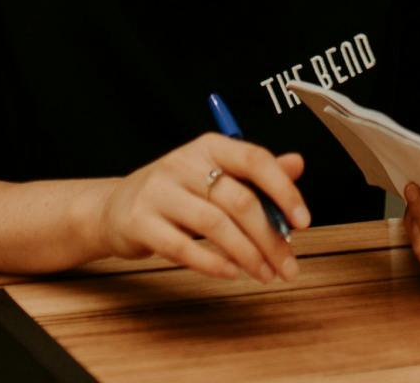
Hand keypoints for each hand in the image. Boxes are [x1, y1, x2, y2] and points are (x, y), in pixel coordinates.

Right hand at [93, 133, 310, 283]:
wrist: (116, 208)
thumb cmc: (178, 192)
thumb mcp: (216, 174)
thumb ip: (257, 172)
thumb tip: (298, 164)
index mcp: (209, 146)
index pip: (254, 160)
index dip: (283, 190)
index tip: (303, 221)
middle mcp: (182, 163)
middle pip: (238, 199)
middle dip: (270, 237)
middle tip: (288, 265)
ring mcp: (158, 191)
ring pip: (214, 225)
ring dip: (247, 254)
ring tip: (265, 274)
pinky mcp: (140, 222)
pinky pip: (182, 246)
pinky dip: (212, 263)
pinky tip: (232, 274)